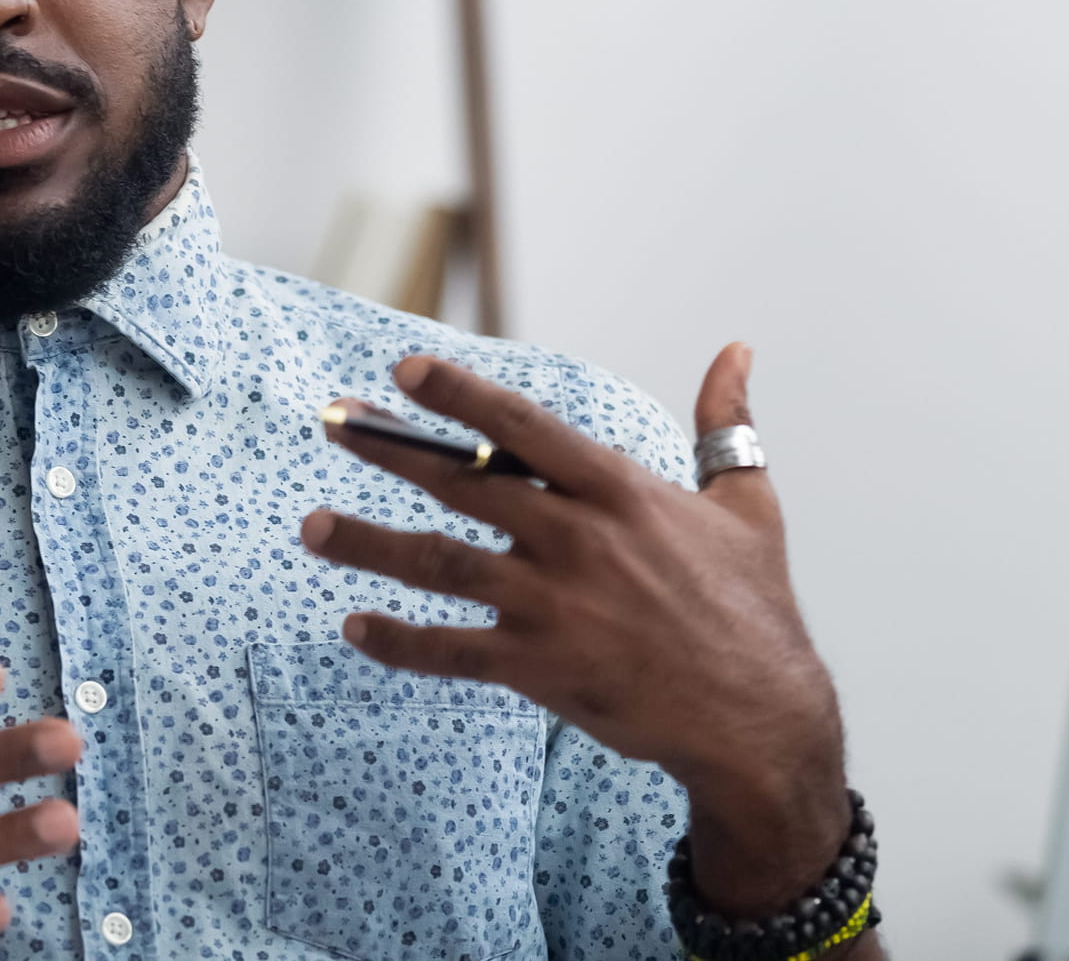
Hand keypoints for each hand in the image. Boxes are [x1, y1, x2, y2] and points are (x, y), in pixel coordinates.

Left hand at [300, 349, 856, 925]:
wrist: (759, 718)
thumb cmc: (754, 608)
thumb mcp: (748, 504)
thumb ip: (726, 423)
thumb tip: (737, 350)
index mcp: (618, 491)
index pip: (521, 427)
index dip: (459, 394)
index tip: (404, 371)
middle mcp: (575, 538)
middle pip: (459, 485)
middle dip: (387, 449)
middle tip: (332, 423)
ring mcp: (551, 604)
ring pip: (438, 564)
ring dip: (366, 543)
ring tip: (310, 527)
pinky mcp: (538, 667)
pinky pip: (449, 651)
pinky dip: (397, 641)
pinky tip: (355, 626)